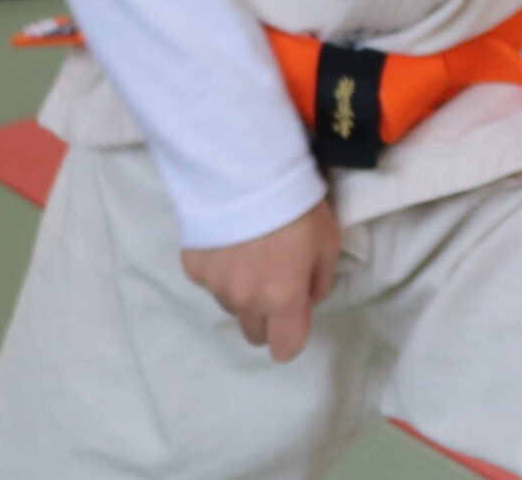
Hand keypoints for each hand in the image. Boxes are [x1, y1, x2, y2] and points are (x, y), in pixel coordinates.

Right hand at [181, 197, 342, 362]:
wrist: (246, 173)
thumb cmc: (298, 207)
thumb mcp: (329, 242)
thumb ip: (319, 282)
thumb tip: (307, 300)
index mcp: (281, 299)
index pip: (285, 348)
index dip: (293, 334)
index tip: (297, 312)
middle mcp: (244, 301)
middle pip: (255, 333)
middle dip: (268, 317)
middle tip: (276, 282)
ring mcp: (214, 287)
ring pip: (232, 307)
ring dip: (244, 293)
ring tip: (254, 253)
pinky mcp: (193, 268)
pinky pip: (211, 283)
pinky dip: (222, 270)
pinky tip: (232, 241)